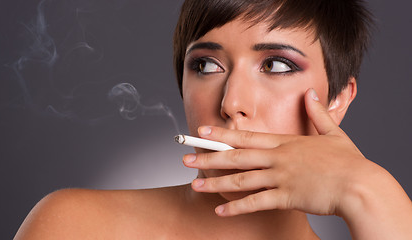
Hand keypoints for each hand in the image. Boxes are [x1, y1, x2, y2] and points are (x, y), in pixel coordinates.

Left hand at [183, 88, 375, 216]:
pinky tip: (220, 211)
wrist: (360, 185)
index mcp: (285, 142)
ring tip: (195, 185)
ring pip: (241, 179)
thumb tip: (311, 93)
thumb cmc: (348, 161)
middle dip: (209, 157)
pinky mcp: (286, 197)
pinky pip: (256, 203)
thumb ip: (318, 113)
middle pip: (236, 156)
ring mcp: (280, 177)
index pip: (247, 136)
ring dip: (215, 182)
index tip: (202, 131)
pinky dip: (237, 208)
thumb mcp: (333, 132)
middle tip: (186, 157)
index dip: (222, 133)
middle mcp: (278, 158)